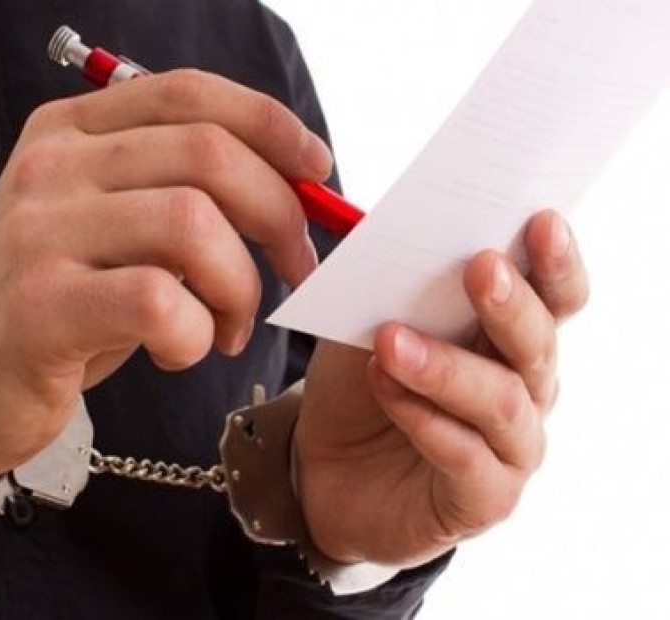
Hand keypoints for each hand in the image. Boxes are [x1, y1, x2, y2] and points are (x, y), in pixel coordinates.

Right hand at [0, 70, 332, 480]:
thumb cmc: (56, 303)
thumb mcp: (107, 228)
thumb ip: (177, 194)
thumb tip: (292, 194)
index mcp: (71, 132)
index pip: (190, 94)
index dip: (271, 125)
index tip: (317, 173)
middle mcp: (51, 167)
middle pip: (208, 155)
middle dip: (280, 217)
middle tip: (295, 272)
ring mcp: (38, 232)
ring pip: (192, 225)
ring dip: (240, 287)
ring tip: (227, 327)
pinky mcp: (39, 306)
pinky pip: (160, 302)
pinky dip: (196, 335)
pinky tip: (178, 351)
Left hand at [295, 210, 588, 565]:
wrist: (326, 466)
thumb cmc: (362, 386)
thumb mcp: (371, 324)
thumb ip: (395, 288)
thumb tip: (398, 231)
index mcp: (508, 338)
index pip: (554, 297)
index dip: (555, 262)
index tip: (542, 219)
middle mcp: (526, 389)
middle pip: (539, 343)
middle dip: (512, 303)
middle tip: (480, 267)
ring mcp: (511, 447)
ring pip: (501, 400)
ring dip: (445, 366)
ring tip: (390, 341)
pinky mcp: (485, 497)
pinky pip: (465, 456)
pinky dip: (422, 418)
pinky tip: (384, 389)